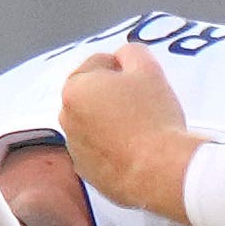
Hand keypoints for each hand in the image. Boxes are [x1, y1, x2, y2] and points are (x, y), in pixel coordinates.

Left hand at [57, 45, 198, 222]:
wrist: (158, 171)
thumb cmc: (152, 115)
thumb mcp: (148, 69)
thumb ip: (131, 52)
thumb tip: (122, 57)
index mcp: (75, 89)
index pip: (99, 63)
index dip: (124, 68)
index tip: (141, 82)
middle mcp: (66, 118)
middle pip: (93, 94)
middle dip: (113, 94)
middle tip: (143, 104)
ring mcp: (75, 148)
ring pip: (95, 123)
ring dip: (111, 121)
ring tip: (141, 129)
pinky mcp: (87, 172)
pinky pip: (100, 150)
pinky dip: (113, 147)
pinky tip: (136, 150)